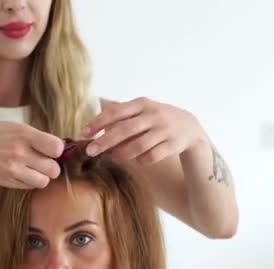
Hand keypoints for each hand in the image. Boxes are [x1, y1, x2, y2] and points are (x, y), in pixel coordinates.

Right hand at [0, 120, 63, 188]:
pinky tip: (22, 173)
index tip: (51, 149)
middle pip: (53, 168)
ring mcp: (12, 168)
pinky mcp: (7, 181)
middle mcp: (19, 152)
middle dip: (51, 166)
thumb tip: (60, 149)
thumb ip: (35, 137)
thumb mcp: (14, 127)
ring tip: (33, 169)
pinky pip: (30, 186)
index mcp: (23, 134)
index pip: (56, 148)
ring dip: (42, 176)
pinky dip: (30, 182)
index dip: (57, 150)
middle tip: (44, 162)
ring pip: (43, 181)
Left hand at [79, 97, 208, 164]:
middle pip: (125, 130)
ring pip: (138, 145)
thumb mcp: (141, 109)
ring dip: (121, 153)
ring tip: (112, 157)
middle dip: (105, 142)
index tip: (82, 134)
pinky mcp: (173, 145)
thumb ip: (120, 110)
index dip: (97, 123)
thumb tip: (96, 103)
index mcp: (142, 104)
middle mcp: (154, 115)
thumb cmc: (157, 119)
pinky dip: (140, 160)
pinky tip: (134, 161)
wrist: (190, 128)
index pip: (116, 113)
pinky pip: (151, 156)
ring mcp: (165, 130)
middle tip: (90, 152)